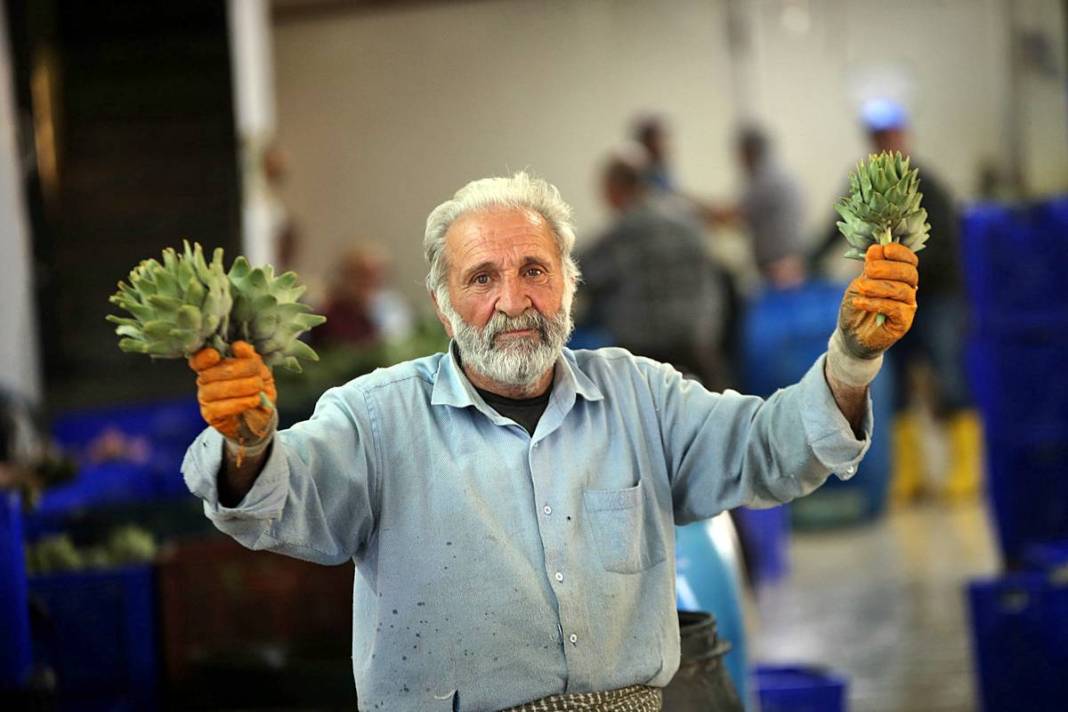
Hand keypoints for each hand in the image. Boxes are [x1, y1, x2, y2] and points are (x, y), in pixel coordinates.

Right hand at [189, 341, 276, 444]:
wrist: (261, 416)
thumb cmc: (257, 390)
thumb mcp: (259, 370)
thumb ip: (250, 357)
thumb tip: (239, 346)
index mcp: (213, 365)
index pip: (198, 360)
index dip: (203, 357)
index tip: (215, 355)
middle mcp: (205, 380)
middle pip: (212, 372)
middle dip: (239, 370)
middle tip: (258, 376)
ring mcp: (205, 398)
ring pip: (216, 389)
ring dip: (241, 387)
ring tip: (258, 387)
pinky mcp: (210, 415)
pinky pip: (219, 408)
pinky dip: (239, 403)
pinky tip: (253, 400)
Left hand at [838, 243, 917, 358]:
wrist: (851, 335)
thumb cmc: (858, 306)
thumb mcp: (860, 282)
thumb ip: (870, 267)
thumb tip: (877, 248)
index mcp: (900, 276)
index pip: (909, 260)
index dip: (900, 252)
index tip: (884, 249)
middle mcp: (908, 290)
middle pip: (909, 273)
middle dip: (888, 267)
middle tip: (869, 269)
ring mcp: (908, 306)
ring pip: (901, 290)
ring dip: (878, 286)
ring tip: (860, 287)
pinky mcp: (903, 322)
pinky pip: (894, 308)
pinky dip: (875, 302)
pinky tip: (859, 302)